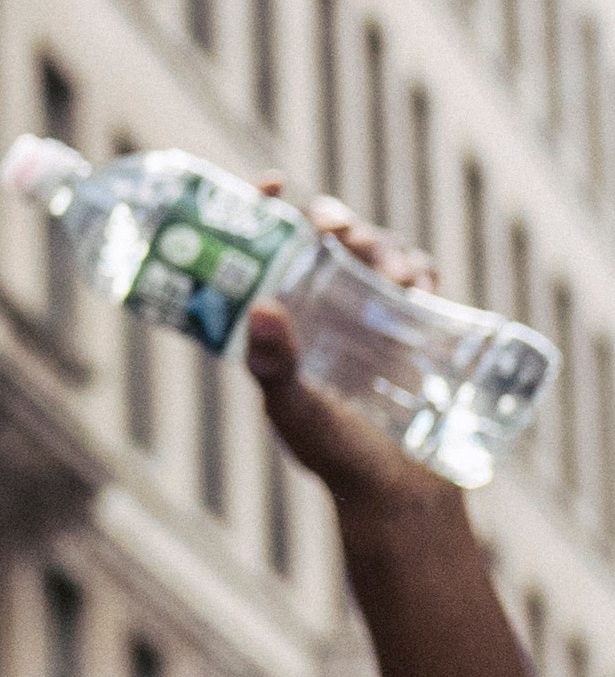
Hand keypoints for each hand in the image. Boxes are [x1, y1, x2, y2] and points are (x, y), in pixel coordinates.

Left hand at [253, 198, 465, 521]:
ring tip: (387, 264)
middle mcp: (314, 314)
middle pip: (317, 244)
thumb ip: (274, 366)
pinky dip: (416, 265)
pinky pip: (413, 277)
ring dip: (377, 242)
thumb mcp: (295, 409)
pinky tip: (417, 279)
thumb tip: (262, 307)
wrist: (401, 491)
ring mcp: (363, 318)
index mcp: (271, 326)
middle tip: (335, 227)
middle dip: (330, 221)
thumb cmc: (336, 455)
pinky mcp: (407, 328)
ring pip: (367, 254)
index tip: (269, 184)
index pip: (258, 256)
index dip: (261, 214)